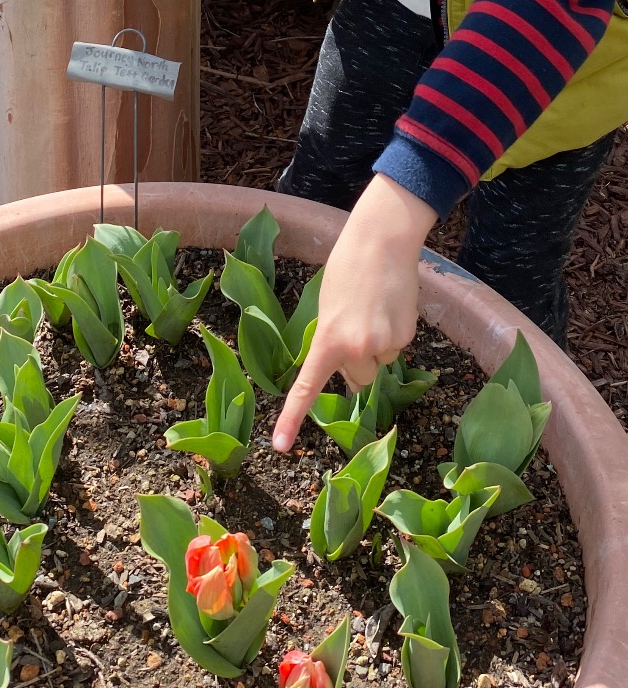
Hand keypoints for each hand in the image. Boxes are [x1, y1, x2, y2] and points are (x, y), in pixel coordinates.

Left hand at [272, 175, 437, 451]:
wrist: (382, 241)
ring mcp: (384, 345)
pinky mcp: (407, 336)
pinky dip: (394, 333)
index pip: (307, 387)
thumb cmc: (347, 268)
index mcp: (327, 340)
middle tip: (356, 326)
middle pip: (357, 378)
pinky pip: (396, 347)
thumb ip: (333, 339)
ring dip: (377, 345)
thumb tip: (353, 366)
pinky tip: (390, 305)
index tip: (279, 446)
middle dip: (356, 361)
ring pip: (379, 362)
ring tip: (374, 308)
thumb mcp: (327, 307)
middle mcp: (356, 349)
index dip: (292, 419)